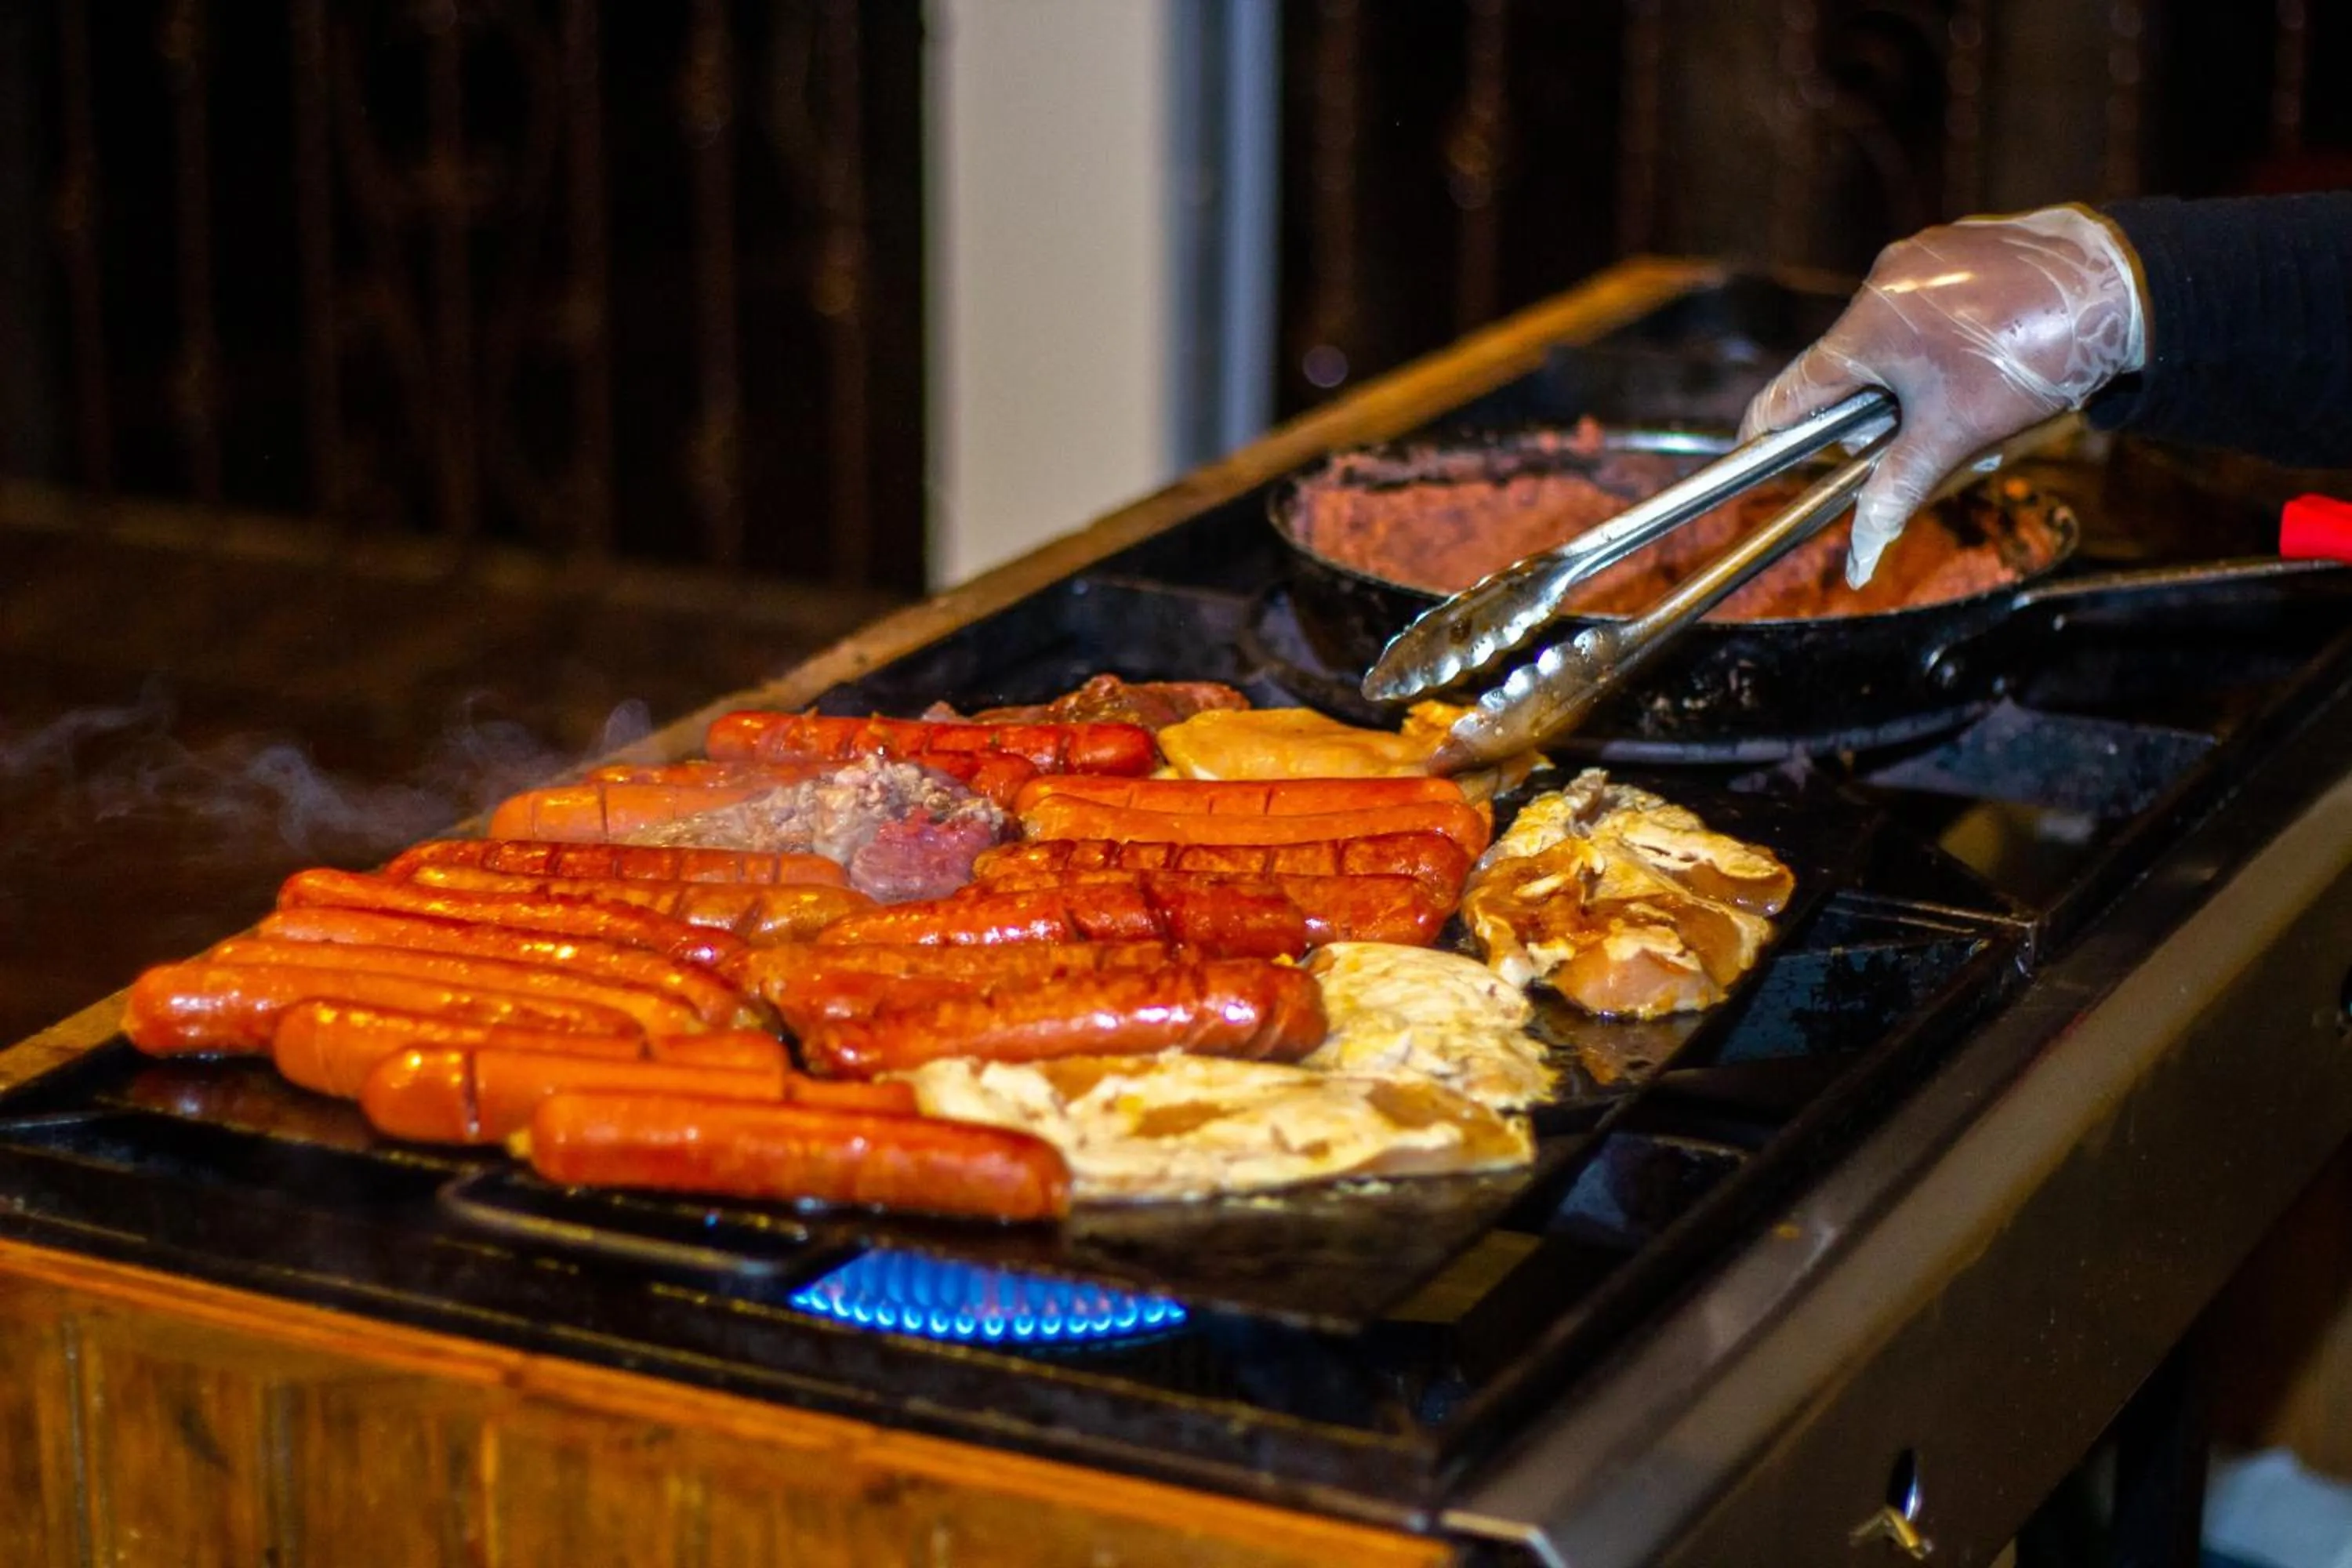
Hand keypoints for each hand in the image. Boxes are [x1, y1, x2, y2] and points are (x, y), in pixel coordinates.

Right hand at [1740, 205, 2145, 586]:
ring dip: (1910, 378)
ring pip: (1891, 338)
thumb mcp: (1957, 434)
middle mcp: (1884, 280)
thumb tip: (1859, 555)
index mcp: (1868, 326)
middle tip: (1915, 436)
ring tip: (1967, 395)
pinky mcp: (1960, 245)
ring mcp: (1924, 257)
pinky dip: (1940, 341)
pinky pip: (1928, 306)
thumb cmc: (2033, 357)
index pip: (1791, 390)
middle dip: (1871, 412)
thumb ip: (1897, 489)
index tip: (1750, 458)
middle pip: (1846, 367)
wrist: (2124, 284)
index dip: (1767, 432)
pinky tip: (1985, 356)